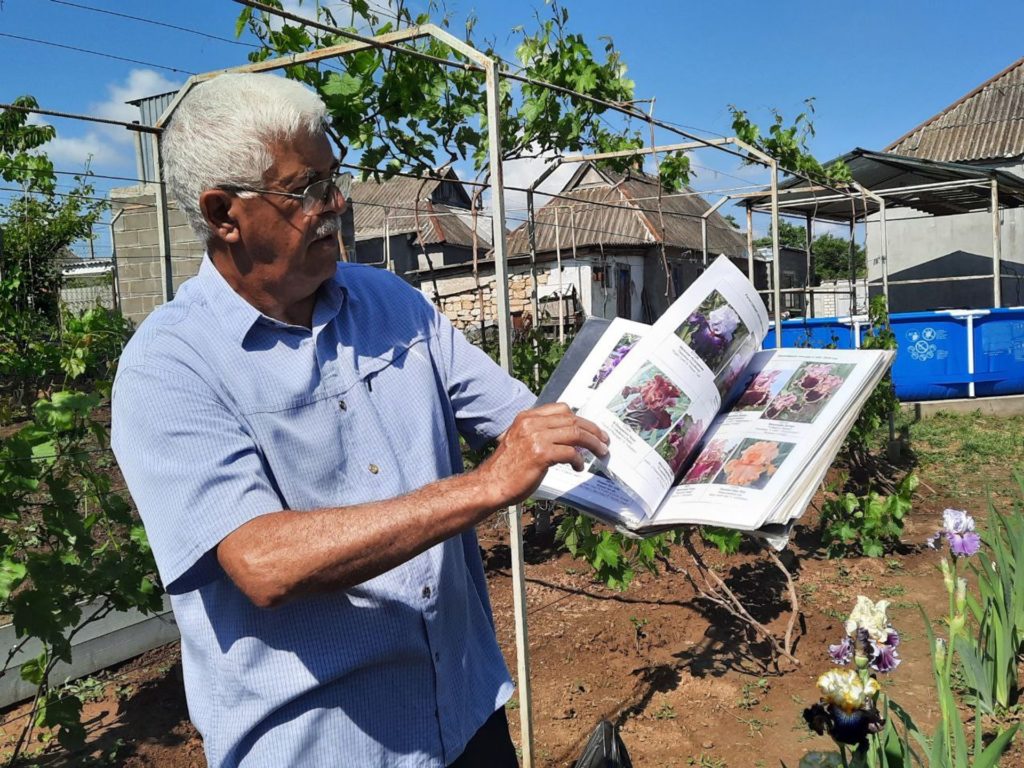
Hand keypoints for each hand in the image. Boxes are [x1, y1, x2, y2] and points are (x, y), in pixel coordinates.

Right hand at [477, 403, 608, 506]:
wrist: (491, 484)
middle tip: (604, 441)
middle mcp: (531, 423)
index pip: (561, 409)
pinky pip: (570, 452)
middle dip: (592, 430)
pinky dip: (578, 460)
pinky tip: (578, 467)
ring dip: (592, 443)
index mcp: (527, 417)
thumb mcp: (521, 440)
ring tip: (601, 453)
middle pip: (572, 419)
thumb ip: (540, 433)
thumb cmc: (507, 468)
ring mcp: (535, 437)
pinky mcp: (540, 454)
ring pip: (575, 433)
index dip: (581, 419)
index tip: (592, 429)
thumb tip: (568, 437)